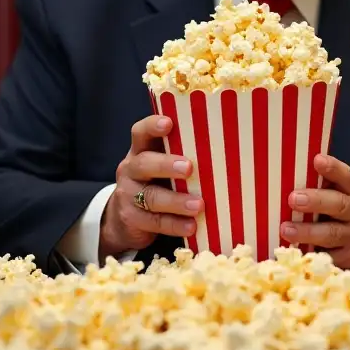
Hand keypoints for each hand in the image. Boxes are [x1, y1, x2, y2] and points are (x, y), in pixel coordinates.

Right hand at [99, 115, 202, 258]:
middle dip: (166, 165)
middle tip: (189, 168)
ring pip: (151, 196)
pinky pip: (155, 221)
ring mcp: (128, 195)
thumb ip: (181, 156)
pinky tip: (192, 226)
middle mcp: (131, 170)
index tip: (169, 123)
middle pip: (144, 163)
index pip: (140, 132)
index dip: (152, 126)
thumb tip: (226, 151)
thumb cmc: (156, 183)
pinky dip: (175, 224)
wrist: (123, 219)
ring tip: (198, 205)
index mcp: (140, 151)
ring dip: (176, 201)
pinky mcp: (132, 219)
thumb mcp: (161, 167)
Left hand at [281, 154, 349, 268]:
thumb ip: (317, 186)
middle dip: (315, 201)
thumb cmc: (337, 212)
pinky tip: (294, 252)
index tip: (316, 160)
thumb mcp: (336, 195)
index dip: (332, 168)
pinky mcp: (347, 257)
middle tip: (293, 199)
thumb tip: (280, 174)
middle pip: (338, 204)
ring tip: (286, 229)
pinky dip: (310, 254)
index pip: (344, 176)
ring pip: (332, 233)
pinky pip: (328, 257)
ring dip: (308, 232)